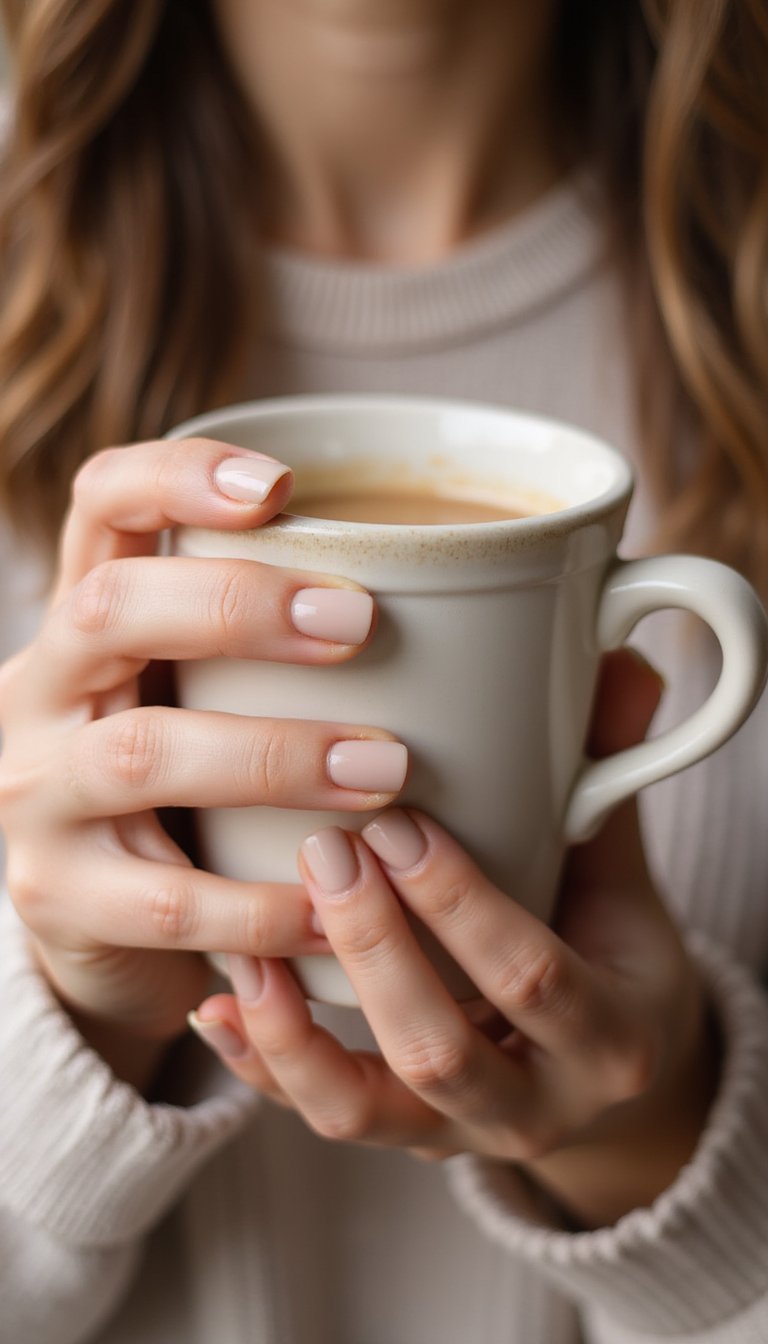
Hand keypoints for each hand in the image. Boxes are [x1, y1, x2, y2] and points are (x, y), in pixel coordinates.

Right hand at [0, 437, 406, 1087]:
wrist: (107, 917)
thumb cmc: (219, 783)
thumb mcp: (266, 703)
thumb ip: (412, 669)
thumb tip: (618, 662)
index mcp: (101, 612)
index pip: (106, 502)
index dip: (180, 476)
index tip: (286, 484)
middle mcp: (48, 686)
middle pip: (110, 607)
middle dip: (238, 602)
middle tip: (360, 622)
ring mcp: (40, 792)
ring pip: (140, 751)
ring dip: (271, 754)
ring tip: (385, 768)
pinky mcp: (58, 898)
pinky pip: (164, 900)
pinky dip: (264, 902)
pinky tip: (340, 901)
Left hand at [192, 650, 719, 1226]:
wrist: (606, 1065)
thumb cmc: (611, 946)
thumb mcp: (622, 873)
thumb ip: (611, 776)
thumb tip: (622, 662)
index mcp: (612, 1038)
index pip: (533, 979)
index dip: (461, 905)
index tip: (399, 823)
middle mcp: (538, 1108)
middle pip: (438, 1051)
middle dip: (373, 948)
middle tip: (324, 850)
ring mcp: (458, 1136)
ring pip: (363, 1108)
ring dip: (297, 1026)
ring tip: (245, 947)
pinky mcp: (397, 1139)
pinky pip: (321, 1118)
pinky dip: (264, 1066)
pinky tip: (215, 1006)